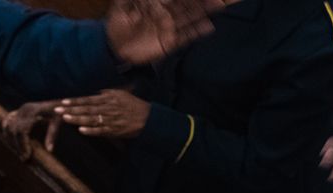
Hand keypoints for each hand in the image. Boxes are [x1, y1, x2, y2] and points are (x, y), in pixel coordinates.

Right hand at [1, 100, 64, 156]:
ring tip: (20, 152)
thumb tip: (49, 150)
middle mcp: (24, 110)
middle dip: (17, 146)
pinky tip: (11, 141)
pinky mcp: (18, 111)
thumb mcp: (58, 122)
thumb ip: (52, 135)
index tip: (26, 156)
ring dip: (11, 141)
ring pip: (8, 127)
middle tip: (24, 159)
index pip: (21, 130)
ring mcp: (20, 110)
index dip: (22, 144)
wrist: (58, 102)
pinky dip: (7, 131)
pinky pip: (7, 121)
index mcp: (32, 111)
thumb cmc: (60, 112)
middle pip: (13, 130)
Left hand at [54, 89, 150, 138]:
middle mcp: (109, 108)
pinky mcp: (114, 130)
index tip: (63, 101)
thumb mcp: (121, 94)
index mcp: (109, 98)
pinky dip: (91, 131)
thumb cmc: (133, 106)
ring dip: (77, 119)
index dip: (75, 101)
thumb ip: (106, 93)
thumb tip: (94, 92)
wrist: (149, 119)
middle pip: (87, 109)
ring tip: (65, 118)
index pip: (88, 99)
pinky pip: (101, 131)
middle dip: (71, 109)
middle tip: (57, 110)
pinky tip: (81, 130)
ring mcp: (111, 120)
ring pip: (91, 119)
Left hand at [105, 0, 221, 65]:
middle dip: (200, 0)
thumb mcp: (121, 6)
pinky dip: (196, 32)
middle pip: (186, 5)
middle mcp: (166, 14)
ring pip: (189, 18)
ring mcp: (169, 28)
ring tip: (218, 6)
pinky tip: (208, 27)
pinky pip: (185, 37)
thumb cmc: (117, 24)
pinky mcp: (169, 43)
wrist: (113, 49)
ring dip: (203, 12)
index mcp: (157, 4)